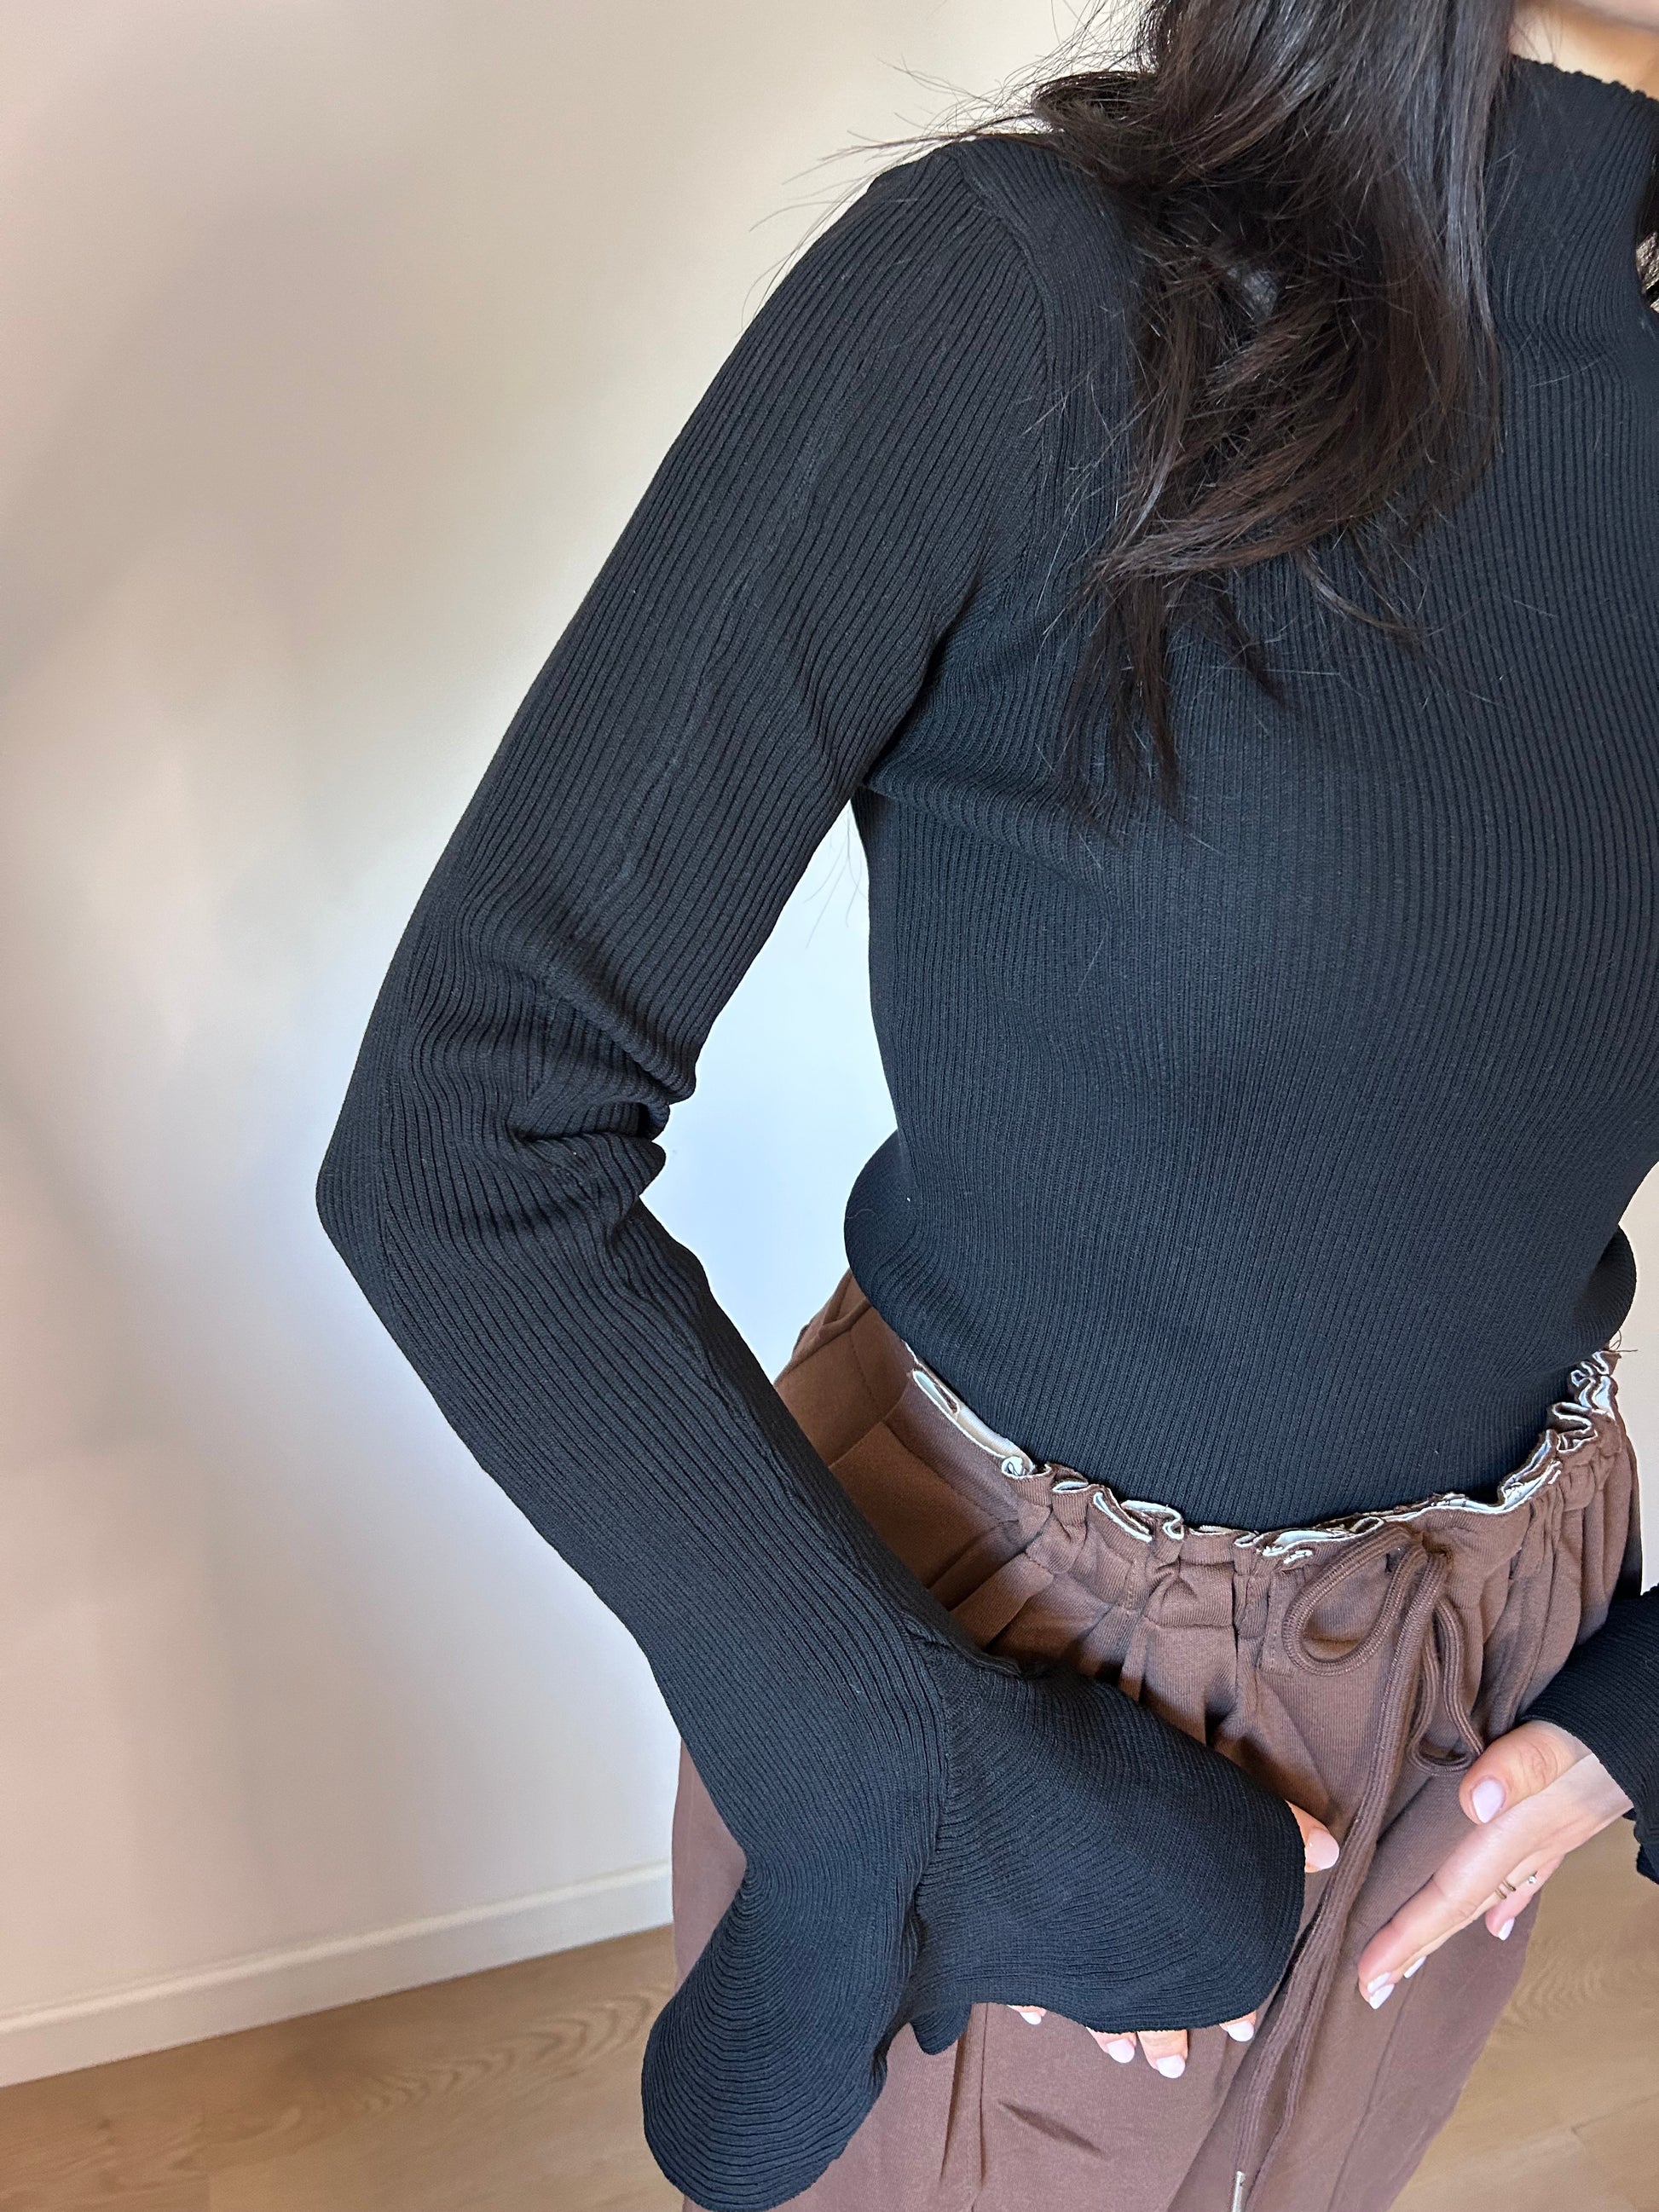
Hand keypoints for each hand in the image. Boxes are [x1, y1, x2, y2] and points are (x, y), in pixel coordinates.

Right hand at [1006, 1802, 1340, 2075]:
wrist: (1054, 1813)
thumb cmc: (1147, 1811)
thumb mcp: (1223, 1809)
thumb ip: (1277, 1830)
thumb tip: (1329, 1849)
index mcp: (1184, 1933)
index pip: (1216, 1981)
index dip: (1230, 2004)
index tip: (1242, 2030)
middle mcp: (1132, 1958)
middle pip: (1154, 2011)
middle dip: (1166, 2036)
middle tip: (1174, 2067)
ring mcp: (1076, 1958)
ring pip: (1096, 2010)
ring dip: (1111, 2032)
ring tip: (1121, 2055)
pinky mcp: (1027, 1951)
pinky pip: (1029, 1981)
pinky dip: (1033, 1999)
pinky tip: (1033, 2016)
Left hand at [1354, 1718, 1633, 2007]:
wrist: (1650, 1721)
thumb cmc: (1606, 1727)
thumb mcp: (1562, 1738)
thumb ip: (1521, 1765)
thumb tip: (1476, 1801)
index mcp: (1522, 1830)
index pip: (1456, 1892)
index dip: (1412, 1933)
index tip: (1372, 1975)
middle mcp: (1535, 1844)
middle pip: (1466, 1906)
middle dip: (1420, 1948)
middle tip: (1374, 1989)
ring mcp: (1552, 1838)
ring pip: (1490, 1896)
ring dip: (1450, 1927)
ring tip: (1414, 1960)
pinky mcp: (1564, 1821)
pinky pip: (1525, 1878)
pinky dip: (1503, 1904)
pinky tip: (1495, 1925)